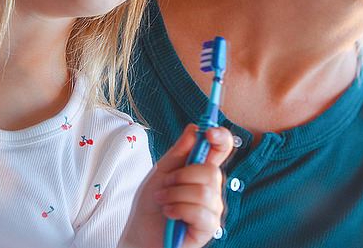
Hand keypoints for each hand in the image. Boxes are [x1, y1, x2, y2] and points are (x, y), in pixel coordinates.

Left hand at [119, 124, 233, 247]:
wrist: (140, 233)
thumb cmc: (152, 204)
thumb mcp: (161, 171)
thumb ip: (178, 152)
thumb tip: (194, 128)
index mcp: (202, 171)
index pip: (222, 149)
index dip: (222, 137)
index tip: (209, 132)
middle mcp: (212, 189)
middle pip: (212, 171)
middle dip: (182, 175)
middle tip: (166, 183)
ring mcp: (212, 209)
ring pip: (204, 191)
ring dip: (175, 194)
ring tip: (164, 201)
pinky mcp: (209, 228)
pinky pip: (200, 212)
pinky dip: (178, 209)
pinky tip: (169, 213)